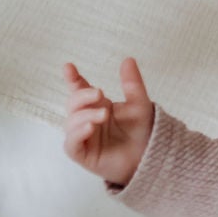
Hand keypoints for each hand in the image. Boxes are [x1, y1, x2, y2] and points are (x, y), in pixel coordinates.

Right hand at [61, 58, 155, 187]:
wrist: (148, 157)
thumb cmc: (141, 131)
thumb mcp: (140, 104)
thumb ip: (132, 84)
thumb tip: (128, 59)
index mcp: (97, 105)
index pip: (79, 89)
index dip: (73, 79)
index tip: (68, 67)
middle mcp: (86, 119)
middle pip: (73, 103)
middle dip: (82, 97)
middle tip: (99, 94)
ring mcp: (83, 136)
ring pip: (70, 123)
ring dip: (84, 116)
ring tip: (103, 114)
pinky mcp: (82, 154)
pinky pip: (71, 144)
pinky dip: (78, 134)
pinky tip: (90, 127)